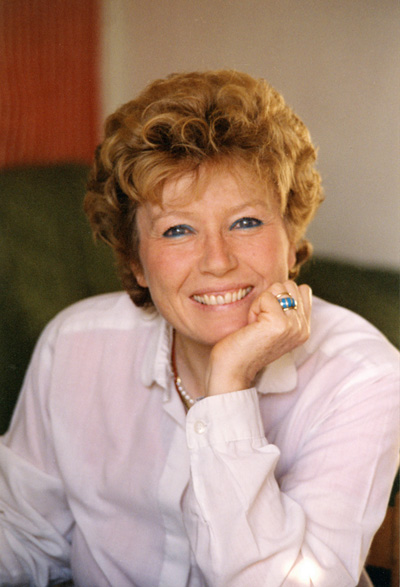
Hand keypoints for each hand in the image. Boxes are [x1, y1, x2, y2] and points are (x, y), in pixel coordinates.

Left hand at [205, 281, 311, 395]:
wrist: (233, 369)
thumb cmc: (245, 344)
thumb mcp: (273, 324)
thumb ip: (285, 308)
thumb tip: (286, 286)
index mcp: (304, 328)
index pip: (303, 289)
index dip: (279, 296)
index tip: (267, 318)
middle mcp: (303, 327)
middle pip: (290, 285)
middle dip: (270, 298)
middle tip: (260, 322)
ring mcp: (294, 326)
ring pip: (278, 288)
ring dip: (261, 302)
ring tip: (256, 324)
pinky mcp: (280, 324)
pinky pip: (266, 297)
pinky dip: (254, 308)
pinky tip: (251, 326)